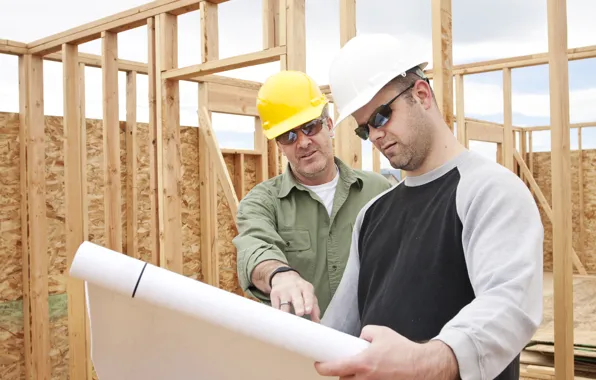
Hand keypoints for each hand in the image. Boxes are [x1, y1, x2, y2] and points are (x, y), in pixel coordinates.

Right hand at [270, 270, 320, 321]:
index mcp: (305, 288)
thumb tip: (317, 321)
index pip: (308, 295)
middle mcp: (294, 289)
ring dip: (287, 314)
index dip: (308, 303)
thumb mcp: (309, 294)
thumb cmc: (299, 289)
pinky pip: (275, 307)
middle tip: (300, 313)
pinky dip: (278, 315)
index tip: (308, 311)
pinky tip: (280, 320)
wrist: (284, 277)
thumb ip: (314, 308)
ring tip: (288, 322)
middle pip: (296, 299)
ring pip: (284, 305)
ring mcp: (283, 292)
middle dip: (299, 307)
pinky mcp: (274, 295)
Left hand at [314, 325, 458, 378]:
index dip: (322, 367)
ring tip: (361, 369)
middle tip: (344, 364)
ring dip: (352, 378)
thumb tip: (359, 337)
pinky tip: (372, 374)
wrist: (421, 366)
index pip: (334, 369)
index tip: (318, 364)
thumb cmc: (402, 350)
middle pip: (342, 379)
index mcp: (363, 364)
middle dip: (341, 372)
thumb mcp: (380, 332)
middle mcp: (365, 379)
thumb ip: (365, 333)